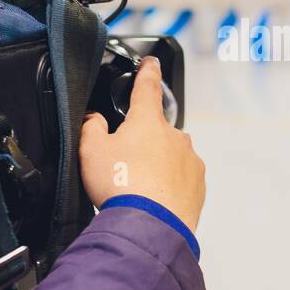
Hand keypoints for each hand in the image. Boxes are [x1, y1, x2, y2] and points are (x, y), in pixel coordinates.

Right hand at [79, 57, 206, 232]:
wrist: (151, 227)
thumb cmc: (121, 187)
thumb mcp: (91, 152)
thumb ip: (91, 128)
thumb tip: (95, 120)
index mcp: (148, 122)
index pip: (146, 87)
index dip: (147, 72)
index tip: (151, 63)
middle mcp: (175, 137)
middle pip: (156, 131)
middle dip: (142, 144)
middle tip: (123, 167)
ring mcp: (190, 160)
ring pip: (170, 156)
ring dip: (156, 167)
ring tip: (137, 190)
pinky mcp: (198, 185)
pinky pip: (181, 180)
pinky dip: (168, 187)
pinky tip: (153, 201)